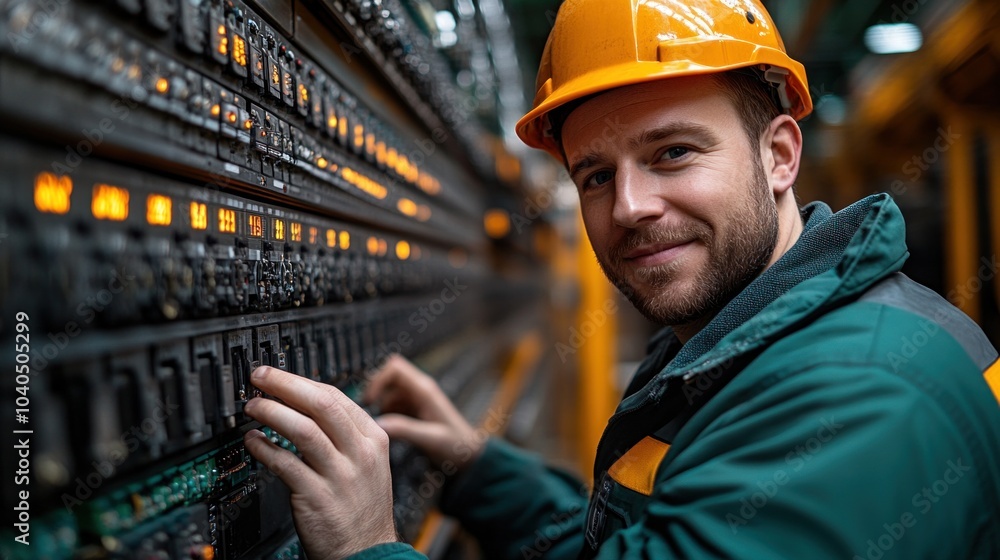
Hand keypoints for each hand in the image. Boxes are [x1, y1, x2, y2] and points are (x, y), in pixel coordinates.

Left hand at [243, 366, 397, 559]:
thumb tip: (306, 407)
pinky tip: (253, 442)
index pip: (336, 396)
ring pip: (302, 429)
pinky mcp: (317, 497)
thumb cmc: (362, 509)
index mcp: (373, 439)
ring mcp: (340, 476)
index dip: (302, 382)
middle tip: (259, 377)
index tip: (278, 377)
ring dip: (272, 412)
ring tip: (252, 407)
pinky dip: (265, 449)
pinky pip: (285, 464)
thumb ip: (345, 436)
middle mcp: (359, 454)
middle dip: (285, 385)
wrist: (367, 551)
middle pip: (321, 404)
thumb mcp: (368, 464)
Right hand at [363, 354, 483, 470]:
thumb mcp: (431, 438)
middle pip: (388, 376)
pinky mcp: (413, 410)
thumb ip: (405, 430)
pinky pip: (392, 404)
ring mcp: (415, 399)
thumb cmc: (455, 445)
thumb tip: (377, 424)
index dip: (378, 380)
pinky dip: (385, 414)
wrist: (469, 456)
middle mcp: (419, 390)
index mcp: (424, 390)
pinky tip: (386, 431)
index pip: (394, 368)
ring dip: (379, 406)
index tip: (369, 401)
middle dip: (374, 392)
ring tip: (376, 427)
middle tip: (366, 413)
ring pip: (388, 392)